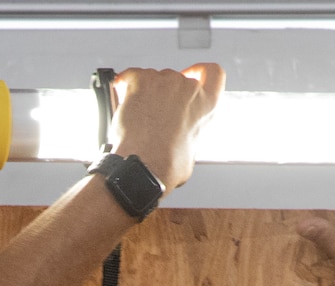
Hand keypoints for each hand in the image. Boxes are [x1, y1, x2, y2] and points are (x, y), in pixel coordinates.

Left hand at [111, 64, 224, 192]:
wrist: (143, 166)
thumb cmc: (166, 163)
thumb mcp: (193, 149)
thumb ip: (190, 130)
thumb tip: (180, 134)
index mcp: (206, 104)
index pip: (213, 72)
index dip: (200, 71)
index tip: (192, 73)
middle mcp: (188, 88)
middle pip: (177, 79)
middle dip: (164, 92)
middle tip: (153, 112)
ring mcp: (165, 83)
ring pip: (153, 78)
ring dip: (145, 91)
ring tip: (137, 114)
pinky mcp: (142, 82)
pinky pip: (131, 75)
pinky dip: (124, 83)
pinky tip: (122, 96)